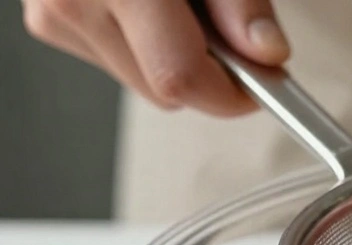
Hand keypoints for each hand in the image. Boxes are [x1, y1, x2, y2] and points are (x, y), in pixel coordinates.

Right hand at [22, 0, 289, 116]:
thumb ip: (240, 1)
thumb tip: (266, 53)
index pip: (178, 76)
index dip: (229, 93)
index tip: (264, 86)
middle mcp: (74, 1)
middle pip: (163, 89)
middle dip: (208, 71)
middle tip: (230, 30)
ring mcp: (54, 13)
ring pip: (141, 79)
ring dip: (173, 54)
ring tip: (179, 0)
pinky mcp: (49, 19)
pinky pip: (116, 57)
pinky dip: (144, 40)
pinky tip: (149, 2)